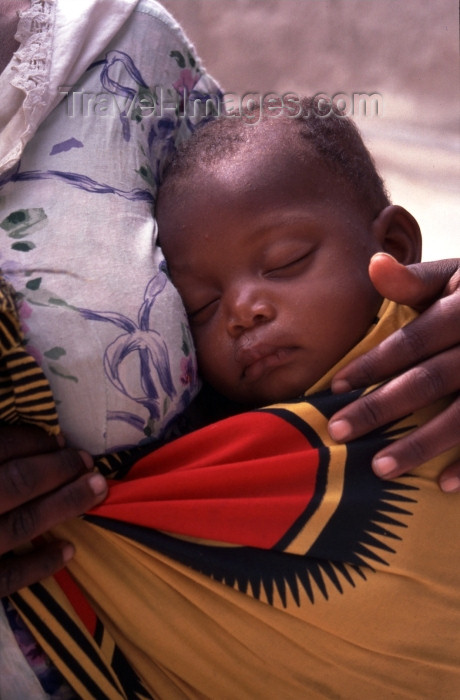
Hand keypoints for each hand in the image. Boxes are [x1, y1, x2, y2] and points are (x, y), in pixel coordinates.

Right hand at [0, 425, 106, 595]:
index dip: (34, 441)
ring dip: (65, 504)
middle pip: (19, 482)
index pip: (2, 447)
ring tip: (97, 490)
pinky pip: (9, 577)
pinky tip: (69, 551)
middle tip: (87, 461)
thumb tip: (41, 439)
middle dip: (60, 468)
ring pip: (22, 524)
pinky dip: (40, 564)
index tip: (61, 439)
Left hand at [328, 254, 459, 491]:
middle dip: (382, 407)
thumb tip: (374, 264)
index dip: (374, 364)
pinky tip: (442, 485)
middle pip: (430, 380)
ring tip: (380, 468)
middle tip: (339, 431)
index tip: (336, 386)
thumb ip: (415, 280)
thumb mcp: (455, 278)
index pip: (413, 340)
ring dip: (421, 444)